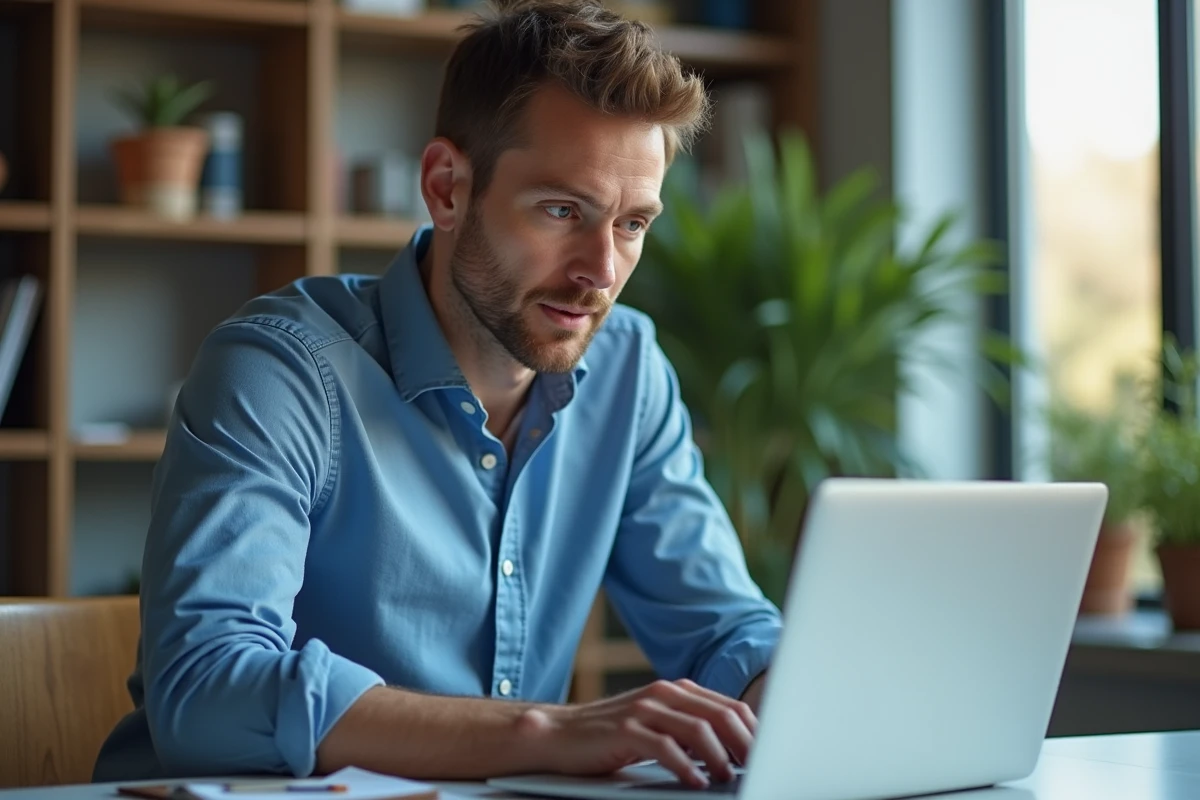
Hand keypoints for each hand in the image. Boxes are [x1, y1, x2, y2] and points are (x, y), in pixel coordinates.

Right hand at [516, 679, 756, 787]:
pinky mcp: (625, 730)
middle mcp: (663, 694)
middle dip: (745, 745)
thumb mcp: (655, 727)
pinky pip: (666, 748)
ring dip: (720, 758)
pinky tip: (695, 782)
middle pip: (721, 716)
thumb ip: (689, 732)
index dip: (753, 733)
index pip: (729, 708)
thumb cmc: (609, 737)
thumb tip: (732, 754)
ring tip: (729, 779)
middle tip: (756, 770)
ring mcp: (644, 710)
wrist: (558, 734)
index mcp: (675, 691)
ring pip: (699, 730)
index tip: (768, 757)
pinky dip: (686, 767)